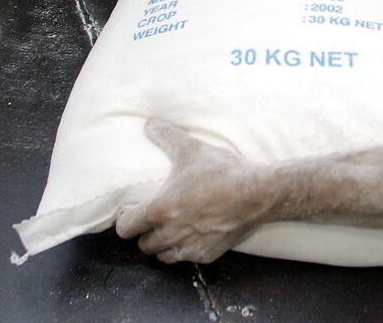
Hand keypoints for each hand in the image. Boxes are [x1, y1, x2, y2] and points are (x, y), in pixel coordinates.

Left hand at [115, 119, 274, 263]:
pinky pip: (186, 258)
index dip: (126, 219)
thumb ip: (166, 135)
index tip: (132, 211)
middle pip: (143, 244)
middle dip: (145, 232)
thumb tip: (149, 123)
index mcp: (158, 209)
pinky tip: (194, 234)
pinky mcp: (206, 255)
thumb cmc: (221, 172)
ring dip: (163, 245)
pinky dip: (186, 249)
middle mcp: (169, 233)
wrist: (257, 193)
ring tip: (171, 229)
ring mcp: (188, 247)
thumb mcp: (191, 148)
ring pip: (162, 255)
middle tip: (154, 218)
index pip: (125, 227)